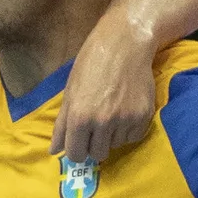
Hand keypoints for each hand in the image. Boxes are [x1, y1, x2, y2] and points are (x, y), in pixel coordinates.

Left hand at [52, 15, 157, 165]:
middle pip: (97, 154)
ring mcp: (125, 120)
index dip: (77, 149)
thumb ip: (62, 124)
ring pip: (116, 145)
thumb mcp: (70, 92)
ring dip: (113, 134)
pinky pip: (133, 137)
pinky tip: (126, 109)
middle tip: (97, 124)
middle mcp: (102, 122)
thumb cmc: (92, 63)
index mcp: (79, 117)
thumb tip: (54, 150)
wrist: (125, 43)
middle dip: (95, 143)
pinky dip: (129, 129)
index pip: (75, 154)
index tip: (80, 141)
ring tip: (113, 110)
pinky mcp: (143, 116)